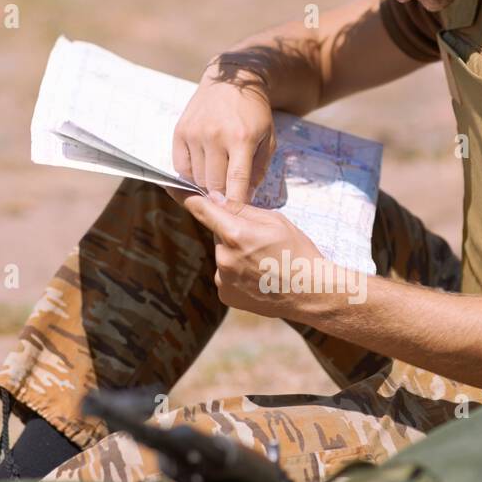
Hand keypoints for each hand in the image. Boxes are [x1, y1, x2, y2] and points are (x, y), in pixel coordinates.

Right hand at [172, 57, 276, 201]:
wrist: (231, 81)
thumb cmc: (254, 114)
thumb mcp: (268, 139)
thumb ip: (259, 170)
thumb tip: (245, 198)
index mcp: (242, 138)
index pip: (236, 181)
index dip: (236, 203)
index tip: (237, 216)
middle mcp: (215, 135)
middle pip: (214, 184)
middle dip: (222, 196)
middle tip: (229, 196)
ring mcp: (195, 133)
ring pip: (197, 179)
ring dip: (208, 185)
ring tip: (218, 177)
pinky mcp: (180, 131)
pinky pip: (181, 167)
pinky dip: (192, 174)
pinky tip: (203, 167)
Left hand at [183, 191, 324, 319]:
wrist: (311, 292)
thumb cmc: (298, 253)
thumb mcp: (275, 220)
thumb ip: (241, 209)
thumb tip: (215, 199)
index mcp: (236, 233)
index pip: (201, 209)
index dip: (185, 196)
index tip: (170, 187)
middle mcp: (224, 257)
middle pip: (218, 234)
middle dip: (233, 233)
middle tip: (260, 242)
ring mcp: (223, 278)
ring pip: (223, 255)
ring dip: (236, 255)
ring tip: (264, 263)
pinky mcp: (225, 295)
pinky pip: (225, 275)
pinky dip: (237, 274)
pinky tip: (259, 277)